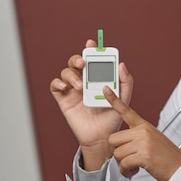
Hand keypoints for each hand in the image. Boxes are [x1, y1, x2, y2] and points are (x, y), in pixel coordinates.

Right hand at [49, 40, 133, 169]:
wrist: (101, 137)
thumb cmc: (112, 119)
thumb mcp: (124, 100)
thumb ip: (125, 83)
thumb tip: (122, 65)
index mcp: (97, 78)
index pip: (93, 60)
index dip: (91, 50)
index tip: (92, 44)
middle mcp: (84, 81)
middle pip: (76, 62)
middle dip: (78, 58)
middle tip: (83, 62)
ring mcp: (72, 90)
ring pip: (66, 72)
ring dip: (71, 75)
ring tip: (80, 86)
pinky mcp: (63, 99)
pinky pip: (55, 86)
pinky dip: (58, 83)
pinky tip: (66, 87)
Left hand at [104, 87, 180, 180]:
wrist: (180, 168)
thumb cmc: (166, 157)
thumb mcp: (153, 139)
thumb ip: (138, 137)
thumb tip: (122, 145)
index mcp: (144, 126)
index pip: (126, 111)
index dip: (114, 100)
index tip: (106, 89)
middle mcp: (143, 132)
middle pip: (113, 139)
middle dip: (117, 152)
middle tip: (127, 159)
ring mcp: (143, 143)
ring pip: (117, 153)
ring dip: (122, 164)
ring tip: (132, 167)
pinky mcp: (143, 156)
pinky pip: (124, 164)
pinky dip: (126, 171)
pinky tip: (132, 172)